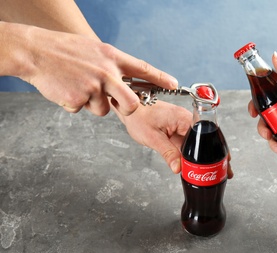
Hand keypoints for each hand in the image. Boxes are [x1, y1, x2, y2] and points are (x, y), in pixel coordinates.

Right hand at [3, 23, 177, 115]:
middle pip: (132, 103)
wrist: (35, 52)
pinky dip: (75, 103)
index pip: (143, 69)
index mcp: (112, 58)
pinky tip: (67, 89)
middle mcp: (107, 73)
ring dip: (92, 103)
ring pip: (103, 110)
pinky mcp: (78, 100)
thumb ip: (111, 66)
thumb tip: (124, 80)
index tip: (173, 84)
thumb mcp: (94, 51)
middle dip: (128, 109)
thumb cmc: (64, 51)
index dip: (161, 78)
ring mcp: (93, 87)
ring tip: (78, 86)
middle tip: (116, 103)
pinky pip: (83, 110)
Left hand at [112, 100, 233, 177]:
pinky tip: (197, 165)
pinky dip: (194, 154)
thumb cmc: (138, 116)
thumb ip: (167, 153)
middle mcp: (186, 120)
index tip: (224, 162)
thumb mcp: (152, 137)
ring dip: (205, 156)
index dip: (215, 151)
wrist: (129, 107)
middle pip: (205, 140)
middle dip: (215, 156)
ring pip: (197, 143)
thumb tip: (179, 168)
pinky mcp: (177, 129)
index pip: (205, 136)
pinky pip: (189, 143)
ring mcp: (182, 125)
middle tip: (225, 171)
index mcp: (183, 119)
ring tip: (215, 171)